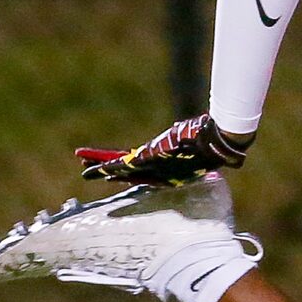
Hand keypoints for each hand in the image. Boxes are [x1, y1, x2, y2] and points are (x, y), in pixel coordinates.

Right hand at [75, 114, 254, 183]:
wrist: (216, 139)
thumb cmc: (206, 136)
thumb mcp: (187, 135)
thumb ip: (179, 134)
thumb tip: (177, 128)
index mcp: (163, 163)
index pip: (136, 167)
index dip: (119, 168)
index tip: (106, 170)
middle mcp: (157, 167)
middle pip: (125, 171)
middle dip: (104, 171)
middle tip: (85, 173)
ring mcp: (155, 165)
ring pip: (124, 170)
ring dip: (103, 170)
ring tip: (85, 172)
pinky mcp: (154, 158)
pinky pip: (130, 165)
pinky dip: (114, 168)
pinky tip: (102, 170)